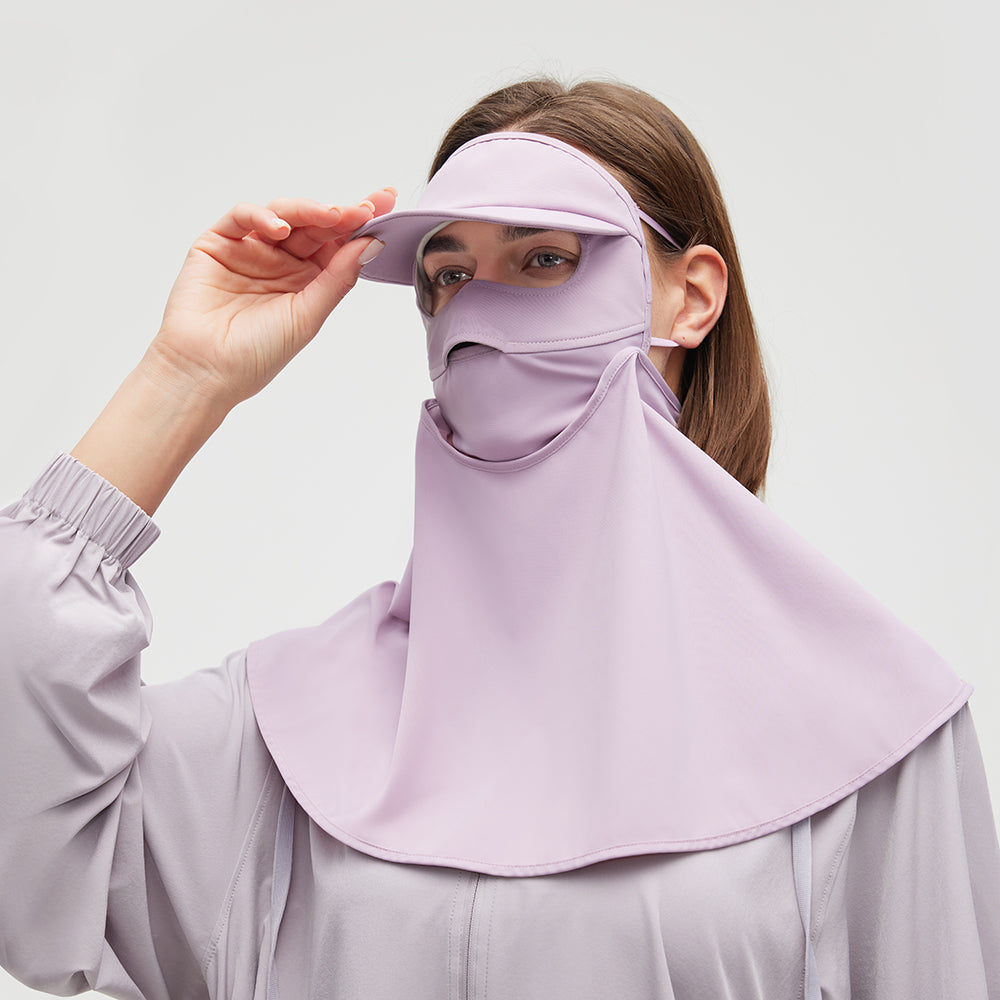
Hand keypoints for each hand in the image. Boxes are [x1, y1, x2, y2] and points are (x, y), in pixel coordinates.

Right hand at [145, 189, 395, 408]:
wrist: (206, 372)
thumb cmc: (256, 354)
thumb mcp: (309, 315)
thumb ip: (339, 278)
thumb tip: (372, 245)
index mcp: (307, 279)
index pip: (337, 243)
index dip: (359, 223)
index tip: (385, 203)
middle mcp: (281, 261)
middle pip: (314, 225)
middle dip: (340, 213)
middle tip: (364, 208)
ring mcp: (250, 250)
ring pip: (283, 215)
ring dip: (307, 211)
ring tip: (330, 216)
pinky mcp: (217, 244)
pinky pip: (241, 218)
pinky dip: (261, 216)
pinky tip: (279, 228)